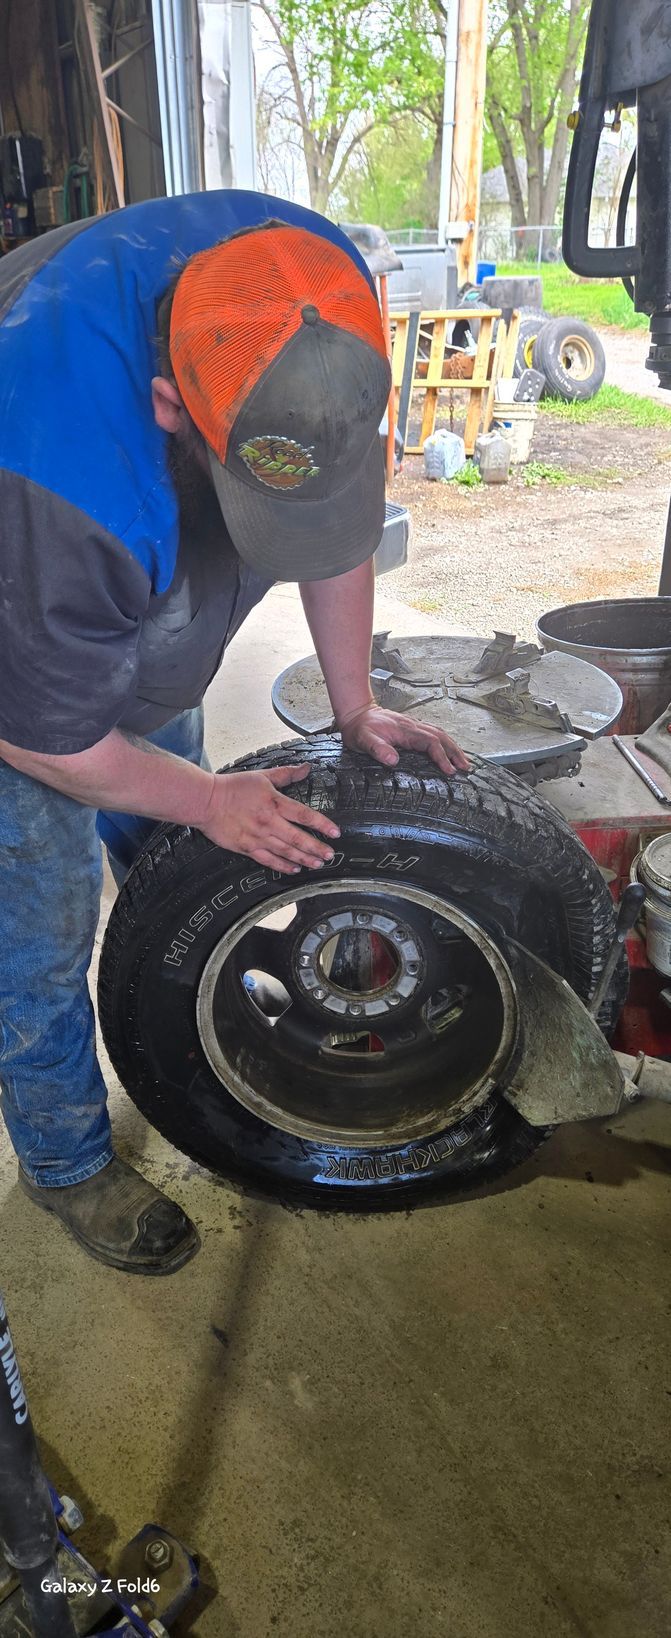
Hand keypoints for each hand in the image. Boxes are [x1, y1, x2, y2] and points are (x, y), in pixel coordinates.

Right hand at [200, 767, 339, 873]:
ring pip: (286, 851)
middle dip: (316, 848)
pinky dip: (283, 866)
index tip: (335, 833)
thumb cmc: (232, 787)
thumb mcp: (262, 776)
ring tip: (317, 864)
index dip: (322, 824)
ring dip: (304, 859)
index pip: (304, 815)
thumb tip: (306, 768)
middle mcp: (268, 822)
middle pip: (298, 838)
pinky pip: (268, 860)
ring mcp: (257, 837)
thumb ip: (286, 774)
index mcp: (274, 802)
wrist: (205, 801)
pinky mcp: (246, 847)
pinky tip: (294, 869)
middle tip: (329, 855)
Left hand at [339, 704, 469, 775]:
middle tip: (466, 768)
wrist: (356, 714)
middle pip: (441, 738)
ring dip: (453, 748)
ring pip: (440, 735)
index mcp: (405, 730)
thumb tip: (393, 760)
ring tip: (463, 762)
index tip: (449, 770)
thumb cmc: (360, 728)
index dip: (441, 757)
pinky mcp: (412, 729)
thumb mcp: (363, 740)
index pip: (430, 743)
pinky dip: (445, 744)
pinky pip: (434, 735)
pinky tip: (449, 751)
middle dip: (455, 753)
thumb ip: (377, 749)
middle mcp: (413, 727)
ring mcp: (414, 727)